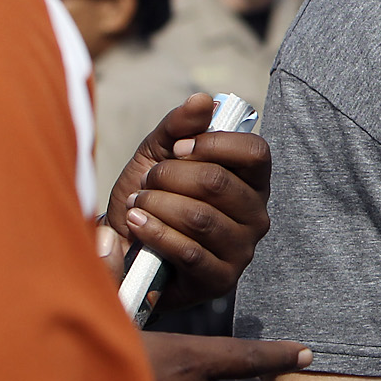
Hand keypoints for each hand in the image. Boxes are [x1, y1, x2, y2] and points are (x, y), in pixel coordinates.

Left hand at [104, 95, 271, 309]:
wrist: (123, 247)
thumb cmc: (150, 197)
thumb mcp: (158, 155)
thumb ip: (179, 127)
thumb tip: (203, 99)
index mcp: (252, 182)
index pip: (256, 152)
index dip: (213, 144)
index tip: (178, 149)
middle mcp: (257, 216)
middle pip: (218, 182)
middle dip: (169, 176)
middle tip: (148, 181)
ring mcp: (242, 251)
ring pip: (200, 217)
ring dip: (157, 204)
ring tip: (138, 204)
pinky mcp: (220, 281)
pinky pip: (188, 250)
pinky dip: (154, 232)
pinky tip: (136, 223)